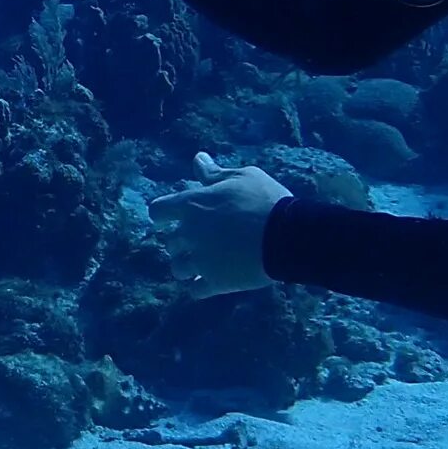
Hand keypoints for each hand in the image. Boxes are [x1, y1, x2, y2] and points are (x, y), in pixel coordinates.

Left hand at [148, 152, 291, 298]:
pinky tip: (211, 282)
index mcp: (192, 205)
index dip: (162, 215)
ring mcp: (201, 260)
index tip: (168, 219)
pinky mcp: (216, 282)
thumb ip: (214, 172)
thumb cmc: (266, 200)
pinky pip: (196, 290)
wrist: (289, 236)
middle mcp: (190, 234)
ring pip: (178, 269)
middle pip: (169, 242)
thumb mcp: (242, 177)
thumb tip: (198, 158)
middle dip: (180, 242)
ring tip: (202, 264)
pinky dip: (200, 286)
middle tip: (199, 241)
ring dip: (186, 266)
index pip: (158, 211)